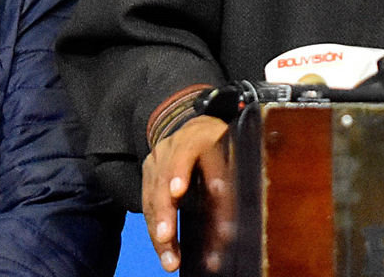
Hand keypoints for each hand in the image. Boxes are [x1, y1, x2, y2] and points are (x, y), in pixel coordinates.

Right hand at [143, 115, 233, 272]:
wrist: (199, 126)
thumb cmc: (223, 143)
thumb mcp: (234, 149)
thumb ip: (231, 176)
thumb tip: (230, 221)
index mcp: (197, 136)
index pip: (186, 152)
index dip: (180, 171)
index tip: (178, 191)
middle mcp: (173, 147)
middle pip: (163, 180)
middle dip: (165, 212)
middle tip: (167, 236)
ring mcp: (158, 160)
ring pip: (153, 197)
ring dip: (160, 230)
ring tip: (169, 258)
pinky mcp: (150, 174)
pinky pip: (149, 204)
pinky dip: (157, 229)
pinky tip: (165, 250)